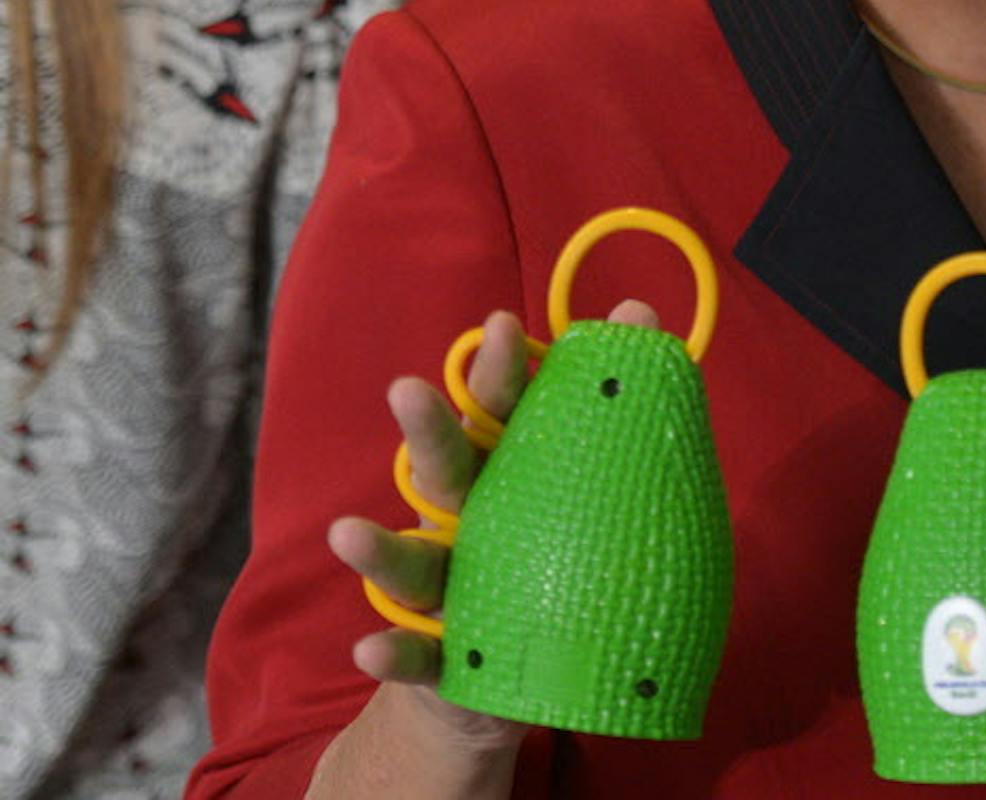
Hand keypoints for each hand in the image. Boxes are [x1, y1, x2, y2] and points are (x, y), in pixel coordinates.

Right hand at [325, 300, 660, 759]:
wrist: (518, 676)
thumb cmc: (559, 554)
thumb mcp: (587, 480)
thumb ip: (608, 404)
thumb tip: (637, 310)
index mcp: (509, 474)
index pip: (499, 414)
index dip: (498, 371)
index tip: (503, 325)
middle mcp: (467, 522)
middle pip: (444, 471)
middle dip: (427, 432)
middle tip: (407, 390)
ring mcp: (447, 590)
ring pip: (411, 563)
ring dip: (379, 549)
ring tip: (346, 533)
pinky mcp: (440, 659)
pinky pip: (413, 656)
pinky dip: (390, 653)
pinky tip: (368, 649)